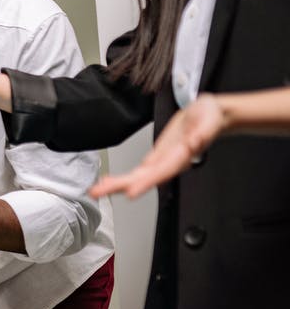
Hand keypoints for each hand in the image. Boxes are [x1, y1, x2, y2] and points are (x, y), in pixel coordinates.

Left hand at [91, 93, 225, 198]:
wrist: (210, 115)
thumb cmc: (211, 117)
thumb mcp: (210, 119)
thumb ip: (204, 132)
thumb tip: (195, 143)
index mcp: (181, 155)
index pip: (162, 171)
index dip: (146, 182)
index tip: (130, 192)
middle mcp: (169, 163)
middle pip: (144, 178)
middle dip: (121, 186)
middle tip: (97, 192)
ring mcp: (161, 162)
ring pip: (137, 177)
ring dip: (116, 185)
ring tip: (96, 191)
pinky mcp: (156, 158)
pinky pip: (137, 172)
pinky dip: (122, 178)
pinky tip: (108, 182)